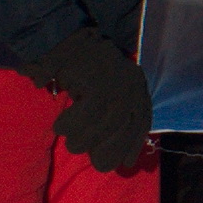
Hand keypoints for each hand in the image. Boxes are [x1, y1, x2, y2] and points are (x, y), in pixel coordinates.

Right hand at [30, 33, 157, 176]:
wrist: (61, 38)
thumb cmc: (80, 72)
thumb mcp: (101, 94)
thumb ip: (112, 122)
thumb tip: (123, 161)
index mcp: (137, 85)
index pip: (141, 121)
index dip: (134, 144)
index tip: (125, 164)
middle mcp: (133, 81)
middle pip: (124, 125)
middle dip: (110, 148)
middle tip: (92, 160)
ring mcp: (118, 79)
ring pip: (106, 122)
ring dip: (86, 139)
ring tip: (72, 144)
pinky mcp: (98, 78)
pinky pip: (88, 112)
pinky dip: (73, 124)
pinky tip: (60, 128)